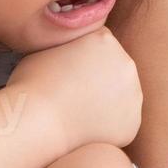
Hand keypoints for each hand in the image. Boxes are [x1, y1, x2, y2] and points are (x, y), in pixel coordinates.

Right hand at [6, 28, 142, 153]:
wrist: (38, 122)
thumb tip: (77, 47)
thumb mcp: (50, 46)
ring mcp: (133, 95)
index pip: (99, 45)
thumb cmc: (34, 84)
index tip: (67, 73)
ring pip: (121, 95)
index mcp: (106, 40)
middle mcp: (126, 64)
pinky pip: (121, 121)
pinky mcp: (132, 123)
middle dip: (99, 78)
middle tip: (73, 93)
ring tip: (77, 110)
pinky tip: (85, 127)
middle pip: (114, 68)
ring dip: (106, 101)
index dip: (81, 59)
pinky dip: (108, 126)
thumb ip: (73, 42)